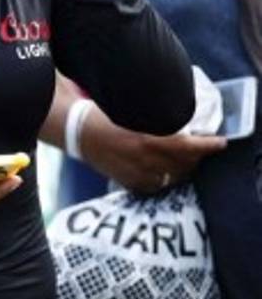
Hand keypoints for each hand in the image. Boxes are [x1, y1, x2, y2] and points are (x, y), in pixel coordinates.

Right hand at [81, 111, 226, 193]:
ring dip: (185, 168)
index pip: (188, 147)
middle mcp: (144, 162)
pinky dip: (167, 178)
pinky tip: (167, 170)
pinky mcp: (129, 183)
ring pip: (173, 178)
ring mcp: (136, 175)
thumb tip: (183, 124)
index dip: (207, 145)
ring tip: (188, 159)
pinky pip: (157, 185)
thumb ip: (159, 121)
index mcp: (147, 142)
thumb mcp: (134, 112)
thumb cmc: (105, 115)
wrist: (78, 132)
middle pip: (184, 164)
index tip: (220, 142)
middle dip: (198, 156)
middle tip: (203, 147)